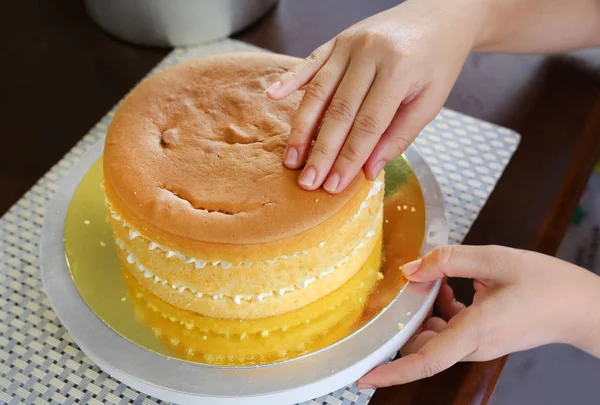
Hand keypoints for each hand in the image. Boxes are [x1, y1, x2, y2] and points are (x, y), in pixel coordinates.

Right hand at [265, 0, 484, 192]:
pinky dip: (290, 79)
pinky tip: (273, 97)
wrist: (440, 13)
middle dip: (321, 151)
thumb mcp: (431, 101)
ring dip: (302, 128)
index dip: (348, 158)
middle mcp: (370, 55)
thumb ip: (400, 135)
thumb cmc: (437, 60)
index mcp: (399, 71)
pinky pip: (310, 62)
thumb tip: (368, 170)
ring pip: (319, 91)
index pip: (368, 125)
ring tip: (291, 158)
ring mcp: (350, 44)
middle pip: (338, 112)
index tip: (333, 185)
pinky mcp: (338, 39)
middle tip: (307, 181)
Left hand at [357, 245, 599, 388]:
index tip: (362, 376)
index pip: (425, 361)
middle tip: (409, 286)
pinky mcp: (482, 337)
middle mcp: (473, 345)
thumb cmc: (547, 285)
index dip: (391, 371)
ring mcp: (477, 344)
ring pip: (433, 333)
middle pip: (422, 342)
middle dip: (407, 318)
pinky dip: (442, 308)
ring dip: (426, 309)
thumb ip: (449, 261)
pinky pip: (449, 328)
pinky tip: (450, 285)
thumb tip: (411, 269)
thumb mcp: (496, 260)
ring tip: (437, 279)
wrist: (581, 307)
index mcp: (475, 332)